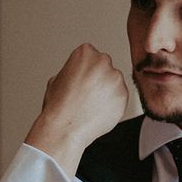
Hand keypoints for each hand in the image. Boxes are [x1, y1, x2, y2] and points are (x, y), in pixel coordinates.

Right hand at [25, 44, 127, 174]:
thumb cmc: (58, 106)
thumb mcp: (57, 78)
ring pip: (114, 81)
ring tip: (91, 103)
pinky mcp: (124, 95)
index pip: (90, 55)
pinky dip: (113, 102)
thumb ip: (73, 70)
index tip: (80, 78)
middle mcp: (103, 62)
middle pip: (104, 66)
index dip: (84, 68)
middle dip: (98, 77)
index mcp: (85, 53)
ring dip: (107, 90)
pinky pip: (120, 96)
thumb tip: (80, 72)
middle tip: (86, 92)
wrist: (65, 128)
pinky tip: (99, 110)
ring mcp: (116, 79)